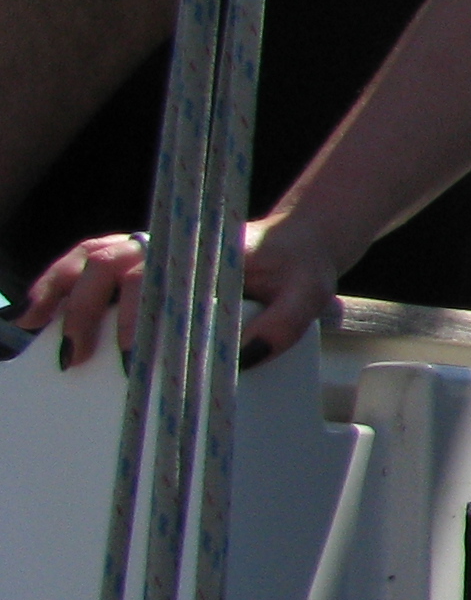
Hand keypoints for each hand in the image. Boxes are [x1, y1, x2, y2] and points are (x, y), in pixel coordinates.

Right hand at [19, 219, 339, 371]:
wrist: (299, 241)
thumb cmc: (300, 269)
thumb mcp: (309, 295)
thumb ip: (283, 325)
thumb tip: (241, 358)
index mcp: (206, 252)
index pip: (158, 276)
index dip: (138, 314)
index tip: (131, 353)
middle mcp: (173, 244)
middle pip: (111, 265)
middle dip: (86, 310)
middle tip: (75, 357)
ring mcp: (154, 246)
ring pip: (91, 256)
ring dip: (59, 290)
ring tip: (33, 328)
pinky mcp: (144, 255)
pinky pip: (90, 257)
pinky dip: (60, 278)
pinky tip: (39, 308)